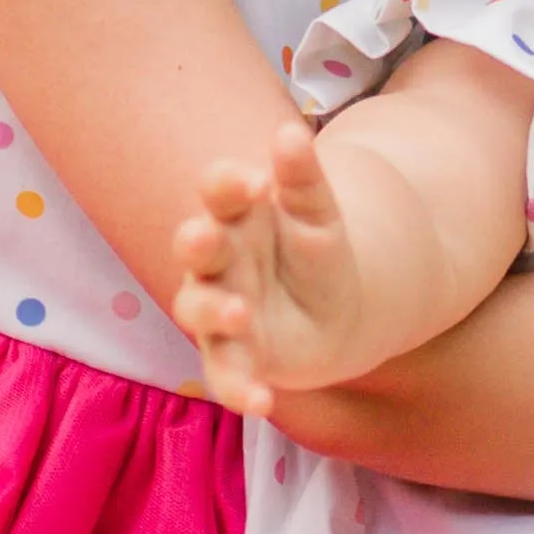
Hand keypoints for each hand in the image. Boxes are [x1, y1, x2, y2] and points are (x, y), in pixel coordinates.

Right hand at [169, 118, 368, 418]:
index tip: (253, 180)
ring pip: (199, 310)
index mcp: (236, 215)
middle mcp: (217, 263)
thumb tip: (291, 132)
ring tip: (238, 312)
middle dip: (197, 242)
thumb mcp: (319, 214)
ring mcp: (219, 311)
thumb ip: (305, 178)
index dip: (226, 183)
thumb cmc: (316, 252)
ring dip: (213, 311)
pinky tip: (262, 401)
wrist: (337, 314)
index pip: (218, 190)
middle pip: (196, 248)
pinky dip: (239, 389)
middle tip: (205, 235)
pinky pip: (227, 376)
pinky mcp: (234, 360)